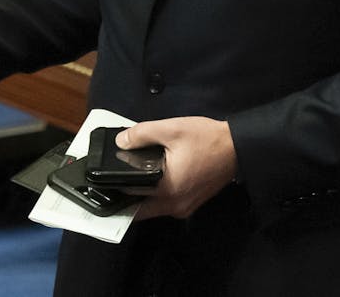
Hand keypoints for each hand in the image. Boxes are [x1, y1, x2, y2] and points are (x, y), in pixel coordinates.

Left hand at [117, 116, 237, 219]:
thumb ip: (141, 134)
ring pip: (152, 209)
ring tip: (127, 178)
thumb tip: (120, 142)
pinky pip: (165, 205)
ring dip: (139, 198)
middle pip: (139, 210)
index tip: (101, 181)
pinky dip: (154, 196)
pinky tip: (148, 180)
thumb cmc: (206, 138)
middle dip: (124, 198)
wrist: (238, 147)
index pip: (131, 195)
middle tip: (111, 182)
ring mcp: (184, 208)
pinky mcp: (191, 204)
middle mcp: (175, 205)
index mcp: (167, 188)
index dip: (114, 188)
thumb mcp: (171, 129)